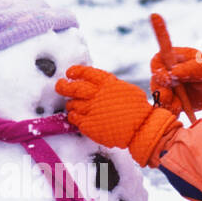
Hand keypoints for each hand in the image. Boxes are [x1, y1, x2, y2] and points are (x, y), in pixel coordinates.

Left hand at [55, 64, 179, 166]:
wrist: (141, 129)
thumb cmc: (138, 109)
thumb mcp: (126, 89)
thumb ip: (110, 86)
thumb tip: (99, 84)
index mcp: (107, 83)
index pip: (85, 73)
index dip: (75, 71)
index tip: (69, 73)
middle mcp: (96, 95)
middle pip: (73, 88)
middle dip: (63, 86)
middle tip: (59, 86)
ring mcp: (91, 111)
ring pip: (71, 104)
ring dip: (70, 104)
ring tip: (73, 105)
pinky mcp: (88, 125)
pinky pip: (74, 119)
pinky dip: (74, 117)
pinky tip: (77, 116)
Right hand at [150, 47, 201, 117]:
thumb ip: (188, 69)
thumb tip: (172, 73)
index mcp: (172, 58)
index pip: (157, 61)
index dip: (158, 70)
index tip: (168, 80)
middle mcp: (166, 72)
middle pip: (155, 80)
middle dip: (161, 90)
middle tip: (170, 96)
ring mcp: (166, 87)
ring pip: (157, 95)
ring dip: (166, 102)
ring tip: (178, 104)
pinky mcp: (169, 100)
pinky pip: (164, 106)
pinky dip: (170, 109)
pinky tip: (179, 108)